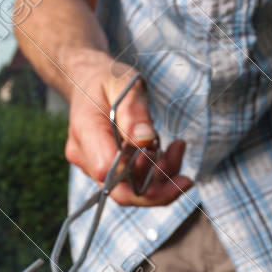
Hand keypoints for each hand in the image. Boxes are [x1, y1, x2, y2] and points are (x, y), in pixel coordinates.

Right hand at [62, 51, 190, 205]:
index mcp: (85, 131)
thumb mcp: (123, 83)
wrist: (89, 82)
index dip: (137, 171)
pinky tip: (170, 152)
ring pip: (132, 191)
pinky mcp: (109, 171)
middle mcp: (85, 157)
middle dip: (158, 191)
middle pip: (121, 193)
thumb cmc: (107, 79)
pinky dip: (157, 174)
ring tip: (177, 148)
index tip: (160, 151)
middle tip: (186, 180)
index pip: (107, 170)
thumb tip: (146, 141)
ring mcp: (94, 167)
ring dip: (162, 178)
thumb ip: (133, 111)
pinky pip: (134, 183)